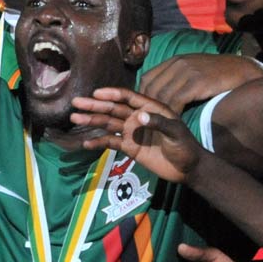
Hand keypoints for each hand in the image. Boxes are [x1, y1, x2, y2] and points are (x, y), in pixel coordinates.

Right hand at [74, 88, 201, 182]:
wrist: (187, 168)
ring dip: (92, 121)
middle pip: (113, 109)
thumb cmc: (185, 146)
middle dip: (95, 106)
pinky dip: (99, 143)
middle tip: (76, 102)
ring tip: (75, 118)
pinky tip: (86, 143)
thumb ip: (159, 123)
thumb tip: (139, 116)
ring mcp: (132, 132)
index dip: (112, 94)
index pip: (127, 97)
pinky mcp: (130, 148)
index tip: (96, 93)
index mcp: (149, 108)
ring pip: (109, 124)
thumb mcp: (175, 132)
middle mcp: (137, 118)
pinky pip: (111, 143)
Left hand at [139, 54, 262, 114]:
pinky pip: (176, 100)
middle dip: (146, 107)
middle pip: (151, 88)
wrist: (244, 72)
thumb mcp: (196, 71)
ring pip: (162, 95)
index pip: (147, 78)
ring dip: (159, 113)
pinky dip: (172, 114)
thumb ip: (178, 78)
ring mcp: (186, 71)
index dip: (142, 96)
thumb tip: (162, 94)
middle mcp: (177, 64)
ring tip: (159, 127)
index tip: (144, 112)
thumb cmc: (220, 76)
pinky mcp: (196, 81)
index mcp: (175, 61)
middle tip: (147, 123)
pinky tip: (174, 124)